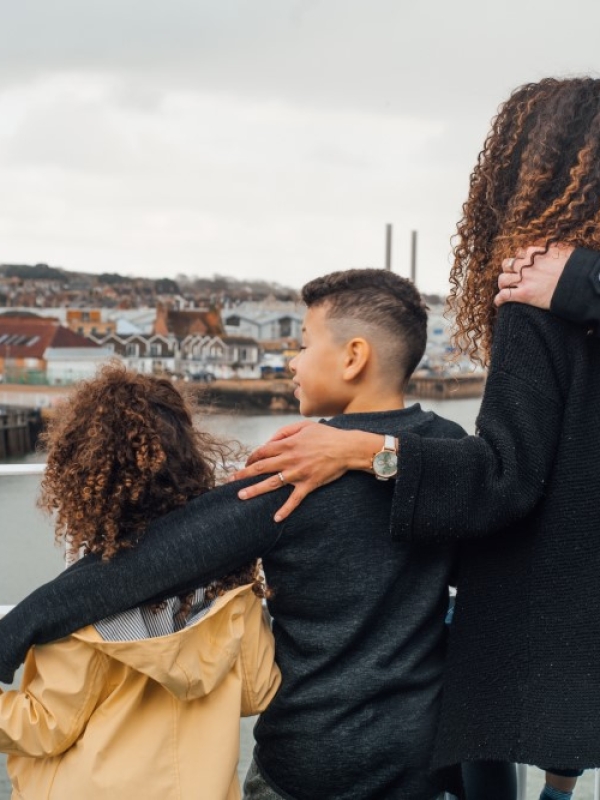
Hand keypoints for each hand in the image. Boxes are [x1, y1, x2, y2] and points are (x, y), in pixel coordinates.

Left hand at [229, 422, 377, 521]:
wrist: (347, 448)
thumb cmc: (326, 435)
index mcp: (288, 444)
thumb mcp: (304, 426)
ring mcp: (298, 473)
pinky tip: (276, 518)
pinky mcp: (309, 484)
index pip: (262, 451)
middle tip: (230, 481)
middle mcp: (290, 459)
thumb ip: (284, 432)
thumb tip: (269, 441)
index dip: (251, 457)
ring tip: (241, 496)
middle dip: (243, 474)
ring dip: (255, 490)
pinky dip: (285, 509)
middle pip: (261, 467)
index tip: (245, 463)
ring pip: (272, 483)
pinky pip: (295, 499)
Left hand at [494, 245, 573, 309]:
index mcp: (534, 253)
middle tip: (513, 276)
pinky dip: (499, 299)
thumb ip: (552, 248)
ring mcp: (523, 280)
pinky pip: (504, 296)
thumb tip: (549, 246)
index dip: (519, 259)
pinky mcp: (524, 294)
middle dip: (508, 270)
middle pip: (507, 265)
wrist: (576, 282)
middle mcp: (526, 265)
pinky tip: (498, 302)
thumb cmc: (574, 266)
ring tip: (505, 288)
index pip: (519, 253)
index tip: (522, 264)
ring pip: (502, 279)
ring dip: (502, 284)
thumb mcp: (563, 250)